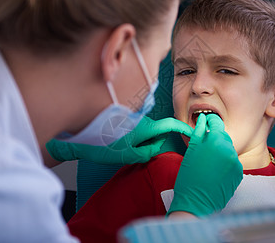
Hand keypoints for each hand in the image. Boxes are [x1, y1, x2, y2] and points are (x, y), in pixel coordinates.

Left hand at [46, 116, 192, 164]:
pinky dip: (139, 140)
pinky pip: (140, 132)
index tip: (193, 133)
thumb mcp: (129, 155)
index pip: (171, 125)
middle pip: (160, 131)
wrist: (81, 136)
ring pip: (150, 132)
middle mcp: (142, 120)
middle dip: (158, 143)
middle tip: (143, 153)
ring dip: (146, 142)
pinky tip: (125, 147)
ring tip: (129, 150)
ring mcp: (135, 121)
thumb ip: (148, 152)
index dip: (184, 129)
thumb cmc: (103, 145)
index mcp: (146, 127)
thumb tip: (158, 148)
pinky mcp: (127, 123)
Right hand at [167, 113, 242, 215]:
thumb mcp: (191, 151)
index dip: (211, 120)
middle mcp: (229, 150)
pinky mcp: (239, 173)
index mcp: (216, 141)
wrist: (196, 202)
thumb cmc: (189, 177)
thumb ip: (199, 132)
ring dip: (221, 151)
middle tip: (204, 147)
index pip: (217, 123)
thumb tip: (203, 119)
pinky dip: (226, 163)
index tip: (208, 120)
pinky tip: (215, 170)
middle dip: (215, 138)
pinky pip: (233, 162)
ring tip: (209, 162)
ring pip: (228, 149)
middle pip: (224, 136)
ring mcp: (236, 162)